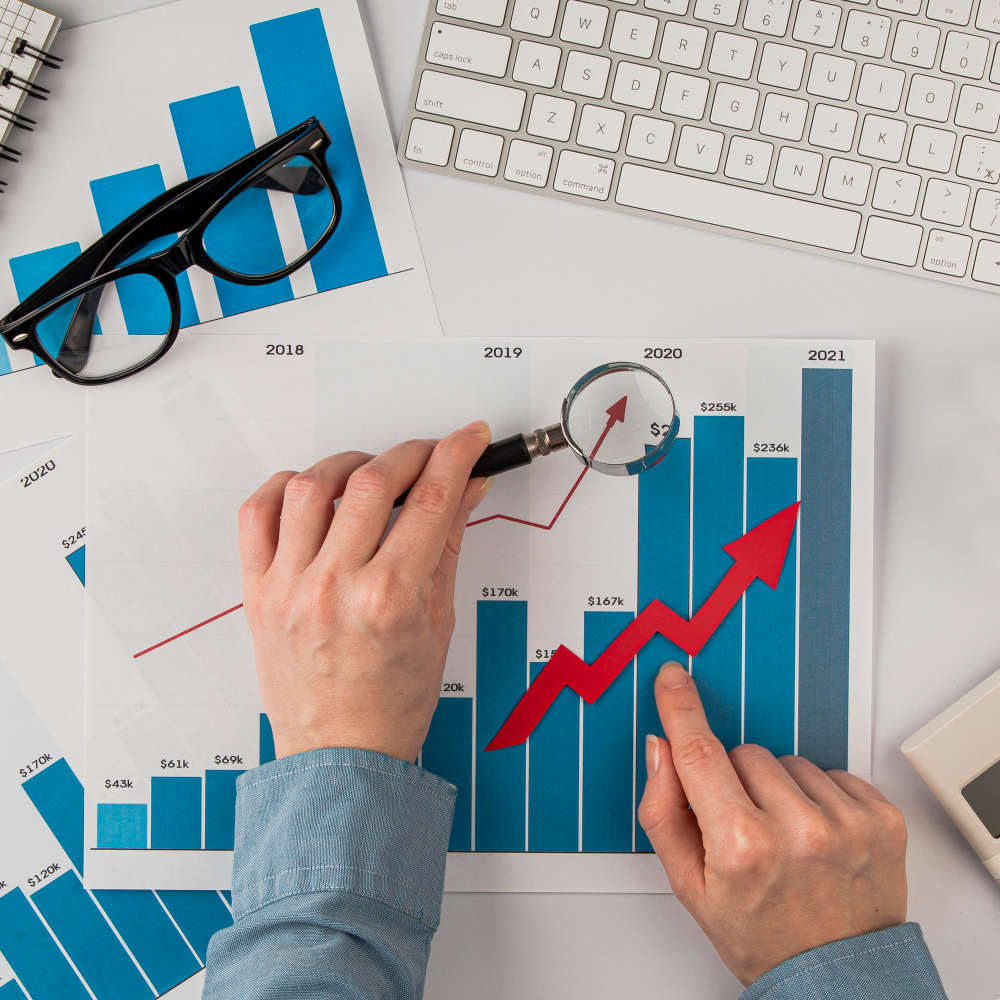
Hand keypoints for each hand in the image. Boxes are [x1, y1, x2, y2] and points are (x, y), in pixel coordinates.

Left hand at [238, 422, 491, 763]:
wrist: (341, 755)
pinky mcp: (258, 593)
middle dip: (410, 454)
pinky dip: (283, 487)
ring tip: (370, 473)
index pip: (429, 500)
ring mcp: (289, 588)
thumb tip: (465, 491)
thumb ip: (448, 544)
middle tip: (429, 455)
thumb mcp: (438, 621)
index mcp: (389, 600)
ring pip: (311, 486)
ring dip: (348, 463)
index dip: (455, 456)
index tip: (467, 440)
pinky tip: (310, 490)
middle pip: (373, 483)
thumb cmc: (392, 703)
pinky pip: (256, 515)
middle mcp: (334, 588)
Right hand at [638, 662, 907, 986]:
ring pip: (787, 760)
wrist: (835, 979)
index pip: (700, 753)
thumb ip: (663, 810)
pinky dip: (819, 795)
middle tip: (745, 829)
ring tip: (785, 837)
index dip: (681, 708)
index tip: (673, 678)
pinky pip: (831, 771)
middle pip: (744, 754)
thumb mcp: (689, 884)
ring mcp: (845, 822)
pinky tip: (815, 834)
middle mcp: (797, 829)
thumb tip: (663, 747)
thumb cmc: (759, 934)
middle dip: (735, 780)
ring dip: (779, 788)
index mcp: (741, 846)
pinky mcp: (881, 818)